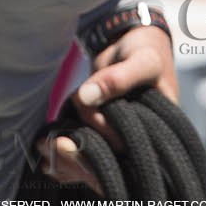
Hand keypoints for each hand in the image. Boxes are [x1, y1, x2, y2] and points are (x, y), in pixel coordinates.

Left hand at [37, 24, 177, 193]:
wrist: (133, 42)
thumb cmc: (147, 51)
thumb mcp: (142, 60)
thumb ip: (118, 78)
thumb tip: (86, 97)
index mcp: (160, 132)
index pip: (129, 156)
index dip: (101, 156)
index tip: (70, 144)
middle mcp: (141, 140)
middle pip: (110, 163)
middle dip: (79, 158)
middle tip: (52, 144)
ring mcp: (120, 136)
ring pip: (94, 160)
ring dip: (69, 157)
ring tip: (45, 144)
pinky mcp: (103, 131)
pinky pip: (86, 150)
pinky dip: (67, 154)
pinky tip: (48, 148)